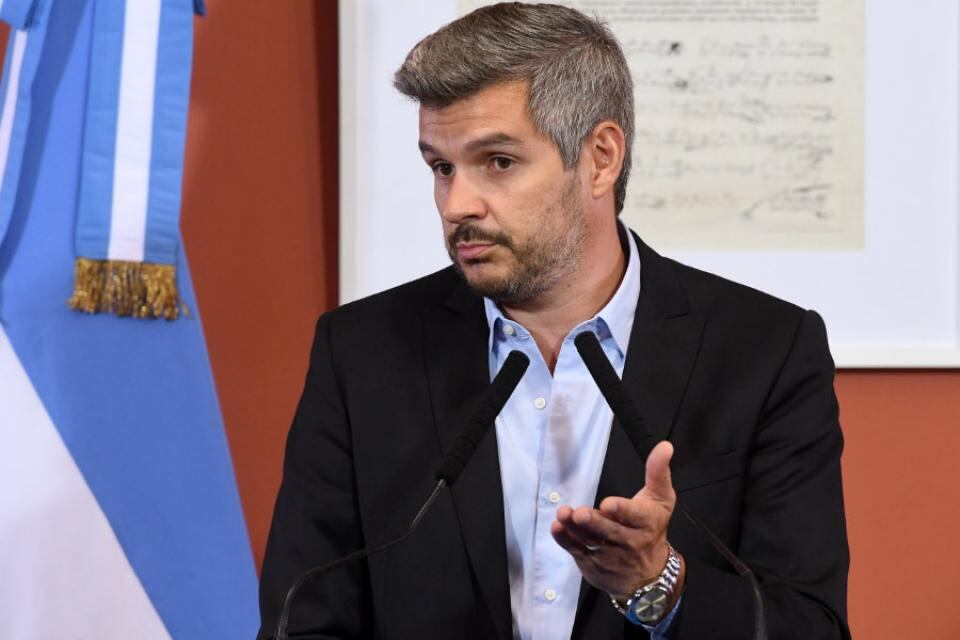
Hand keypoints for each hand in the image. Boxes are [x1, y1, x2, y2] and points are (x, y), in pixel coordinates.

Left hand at [550, 440, 684, 602]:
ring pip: (590, 541)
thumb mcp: (661, 499)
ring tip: (563, 515)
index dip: (622, 511)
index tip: (607, 504)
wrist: (649, 575)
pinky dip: (565, 541)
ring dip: (574, 529)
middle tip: (581, 514)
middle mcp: (629, 541)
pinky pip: (577, 551)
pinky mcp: (592, 563)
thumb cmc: (652, 527)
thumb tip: (665, 446)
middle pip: (610, 531)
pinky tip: (557, 528)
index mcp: (646, 522)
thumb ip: (658, 472)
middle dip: (595, 523)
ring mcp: (609, 554)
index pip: (634, 516)